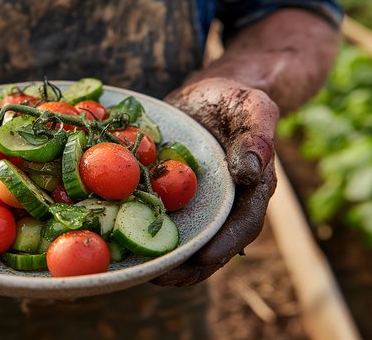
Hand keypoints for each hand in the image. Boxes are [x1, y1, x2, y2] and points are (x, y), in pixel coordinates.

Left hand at [152, 78, 278, 285]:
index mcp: (250, 190)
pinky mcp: (170, 195)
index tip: (204, 259)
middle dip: (187, 266)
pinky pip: (155, 215)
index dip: (224, 244)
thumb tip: (250, 173)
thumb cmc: (235, 98)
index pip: (242, 225)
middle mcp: (222, 204)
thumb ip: (256, 136)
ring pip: (181, 237)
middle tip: (161, 278)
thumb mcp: (252, 107)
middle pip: (209, 244)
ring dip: (161, 257)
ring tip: (136, 271)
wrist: (209, 93)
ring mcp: (196, 203)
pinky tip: (115, 236)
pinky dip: (138, 226)